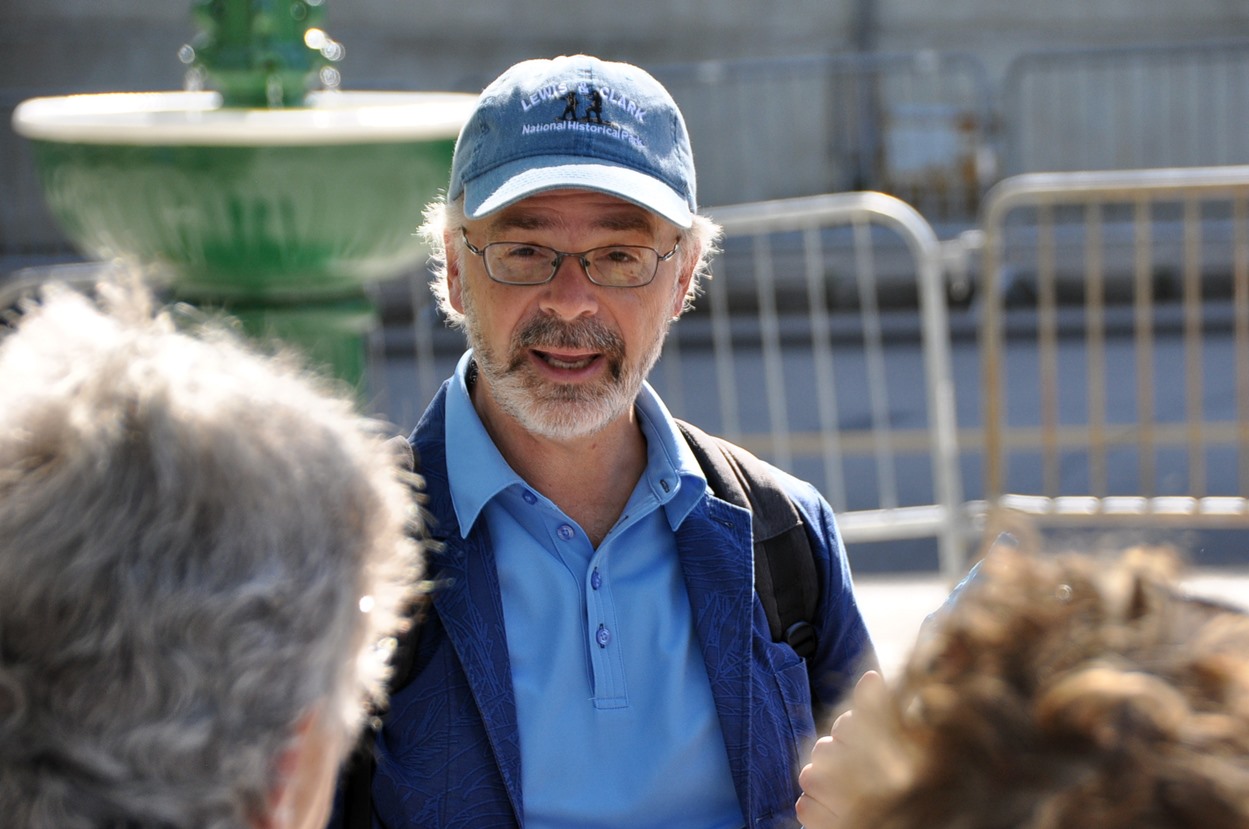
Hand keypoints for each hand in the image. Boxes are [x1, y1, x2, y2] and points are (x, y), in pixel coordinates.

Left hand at [795, 670, 883, 827]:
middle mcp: (870, 782)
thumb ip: (877, 713)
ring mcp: (846, 806)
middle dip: (834, 758)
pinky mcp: (826, 828)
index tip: (862, 749)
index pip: (847, 726)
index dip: (848, 735)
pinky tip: (835, 814)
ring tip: (844, 796)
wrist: (883, 821)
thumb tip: (871, 677)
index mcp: (888, 757)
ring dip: (821, 784)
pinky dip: (814, 810)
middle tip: (855, 776)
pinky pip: (803, 805)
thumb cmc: (893, 782)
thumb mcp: (892, 747)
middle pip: (824, 750)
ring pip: (810, 776)